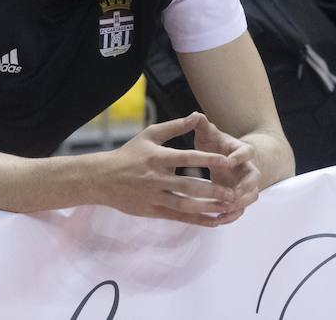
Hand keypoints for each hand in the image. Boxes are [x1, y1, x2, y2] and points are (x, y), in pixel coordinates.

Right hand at [94, 112, 245, 226]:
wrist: (102, 179)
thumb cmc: (129, 154)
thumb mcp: (150, 135)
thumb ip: (175, 127)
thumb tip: (197, 115)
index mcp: (157, 158)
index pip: (186, 159)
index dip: (207, 160)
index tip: (227, 161)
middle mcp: (156, 179)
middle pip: (188, 186)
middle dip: (211, 190)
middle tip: (232, 192)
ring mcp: (154, 197)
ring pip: (184, 205)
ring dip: (207, 208)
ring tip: (226, 207)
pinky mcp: (152, 211)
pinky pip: (178, 217)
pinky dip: (196, 220)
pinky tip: (212, 220)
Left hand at [192, 114, 260, 225]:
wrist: (224, 157)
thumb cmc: (215, 144)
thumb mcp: (208, 134)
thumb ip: (202, 126)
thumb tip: (196, 115)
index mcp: (241, 151)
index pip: (248, 151)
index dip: (240, 156)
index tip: (228, 161)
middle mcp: (247, 168)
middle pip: (255, 178)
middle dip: (245, 187)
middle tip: (232, 193)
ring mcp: (245, 185)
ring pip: (251, 196)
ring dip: (240, 204)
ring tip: (224, 209)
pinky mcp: (238, 198)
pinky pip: (240, 209)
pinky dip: (232, 216)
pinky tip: (217, 220)